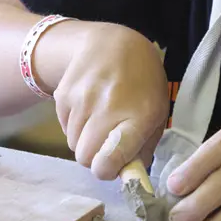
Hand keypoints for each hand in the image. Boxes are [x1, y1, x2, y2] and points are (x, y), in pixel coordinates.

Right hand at [51, 22, 168, 180]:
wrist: (110, 42)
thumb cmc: (142, 80)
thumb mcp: (157, 110)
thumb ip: (145, 146)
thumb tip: (131, 178)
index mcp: (138, 115)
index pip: (110, 159)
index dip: (109, 171)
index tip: (114, 167)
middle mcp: (106, 107)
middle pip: (85, 158)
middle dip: (96, 159)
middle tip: (107, 147)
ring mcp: (81, 100)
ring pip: (73, 146)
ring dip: (86, 143)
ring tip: (100, 124)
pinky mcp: (62, 96)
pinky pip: (65, 129)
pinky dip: (75, 128)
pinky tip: (89, 111)